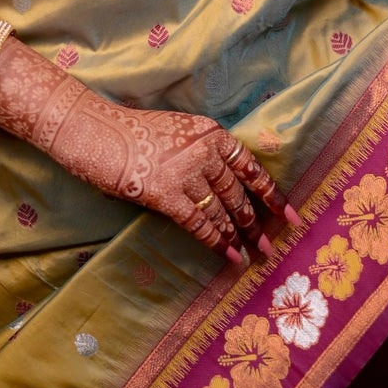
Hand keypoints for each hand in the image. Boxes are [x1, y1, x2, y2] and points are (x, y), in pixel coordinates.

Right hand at [0, 38, 297, 262]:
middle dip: (257, 222)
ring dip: (239, 236)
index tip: (291, 214)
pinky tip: (230, 256)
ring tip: (254, 255)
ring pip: (222, 211)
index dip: (272, 193)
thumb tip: (226, 188)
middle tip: (272, 245)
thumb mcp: (178, 132)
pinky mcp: (166, 194)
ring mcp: (186, 172)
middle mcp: (203, 150)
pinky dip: (217, 242)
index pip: (250, 165)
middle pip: (238, 193)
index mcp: (209, 131)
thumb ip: (203, 153)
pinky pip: (199, 223)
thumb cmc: (133, 134)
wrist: (97, 132)